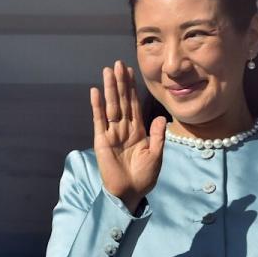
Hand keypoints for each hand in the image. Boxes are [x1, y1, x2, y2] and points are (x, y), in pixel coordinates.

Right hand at [90, 60, 166, 212]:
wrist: (130, 193)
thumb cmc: (144, 176)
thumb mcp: (156, 155)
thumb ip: (158, 136)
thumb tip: (161, 117)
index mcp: (138, 130)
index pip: (134, 104)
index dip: (132, 88)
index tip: (131, 71)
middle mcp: (124, 128)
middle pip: (122, 101)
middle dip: (120, 82)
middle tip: (118, 63)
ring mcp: (112, 133)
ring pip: (111, 106)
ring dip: (110, 89)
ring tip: (108, 71)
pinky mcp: (102, 141)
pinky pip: (99, 120)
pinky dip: (97, 106)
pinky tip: (95, 91)